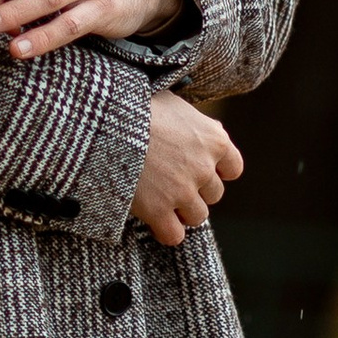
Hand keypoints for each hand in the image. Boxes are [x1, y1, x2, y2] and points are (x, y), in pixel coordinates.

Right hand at [132, 91, 242, 246]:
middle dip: (195, 190)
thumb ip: (193, 121)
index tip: (199, 169)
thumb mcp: (172, 102)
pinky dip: (165, 231)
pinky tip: (153, 221)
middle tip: (171, 182)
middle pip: (214, 194)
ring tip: (161, 200)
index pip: (233, 168)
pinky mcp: (158, 211)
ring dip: (181, 211)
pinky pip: (174, 235)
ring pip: (197, 216)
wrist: (105, 122)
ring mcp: (183, 191)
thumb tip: (204, 128)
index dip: (216, 171)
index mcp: (214, 140)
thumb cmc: (135, 106)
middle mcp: (204, 168)